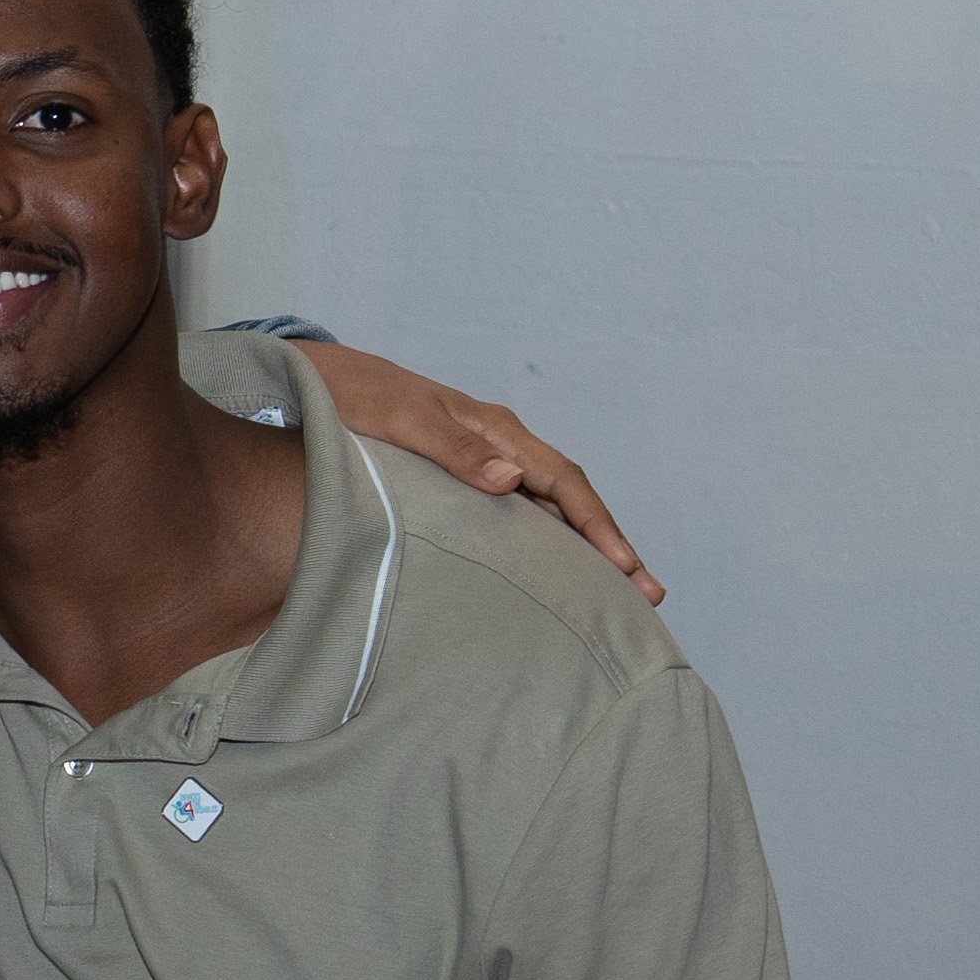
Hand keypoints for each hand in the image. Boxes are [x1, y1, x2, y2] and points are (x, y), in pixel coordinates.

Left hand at [292, 341, 659, 601]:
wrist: (329, 383)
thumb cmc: (365, 401)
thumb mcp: (407, 423)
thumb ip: (455, 451)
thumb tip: (511, 480)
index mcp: (499, 431)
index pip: (564, 482)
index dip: (597, 526)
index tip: (625, 567)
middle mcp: (505, 446)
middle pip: (572, 500)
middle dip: (611, 546)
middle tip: (650, 594)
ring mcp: (491, 462)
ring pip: (552, 510)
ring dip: (585, 549)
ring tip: (617, 596)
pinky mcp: (469, 480)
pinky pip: (523, 514)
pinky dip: (547, 543)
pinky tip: (554, 575)